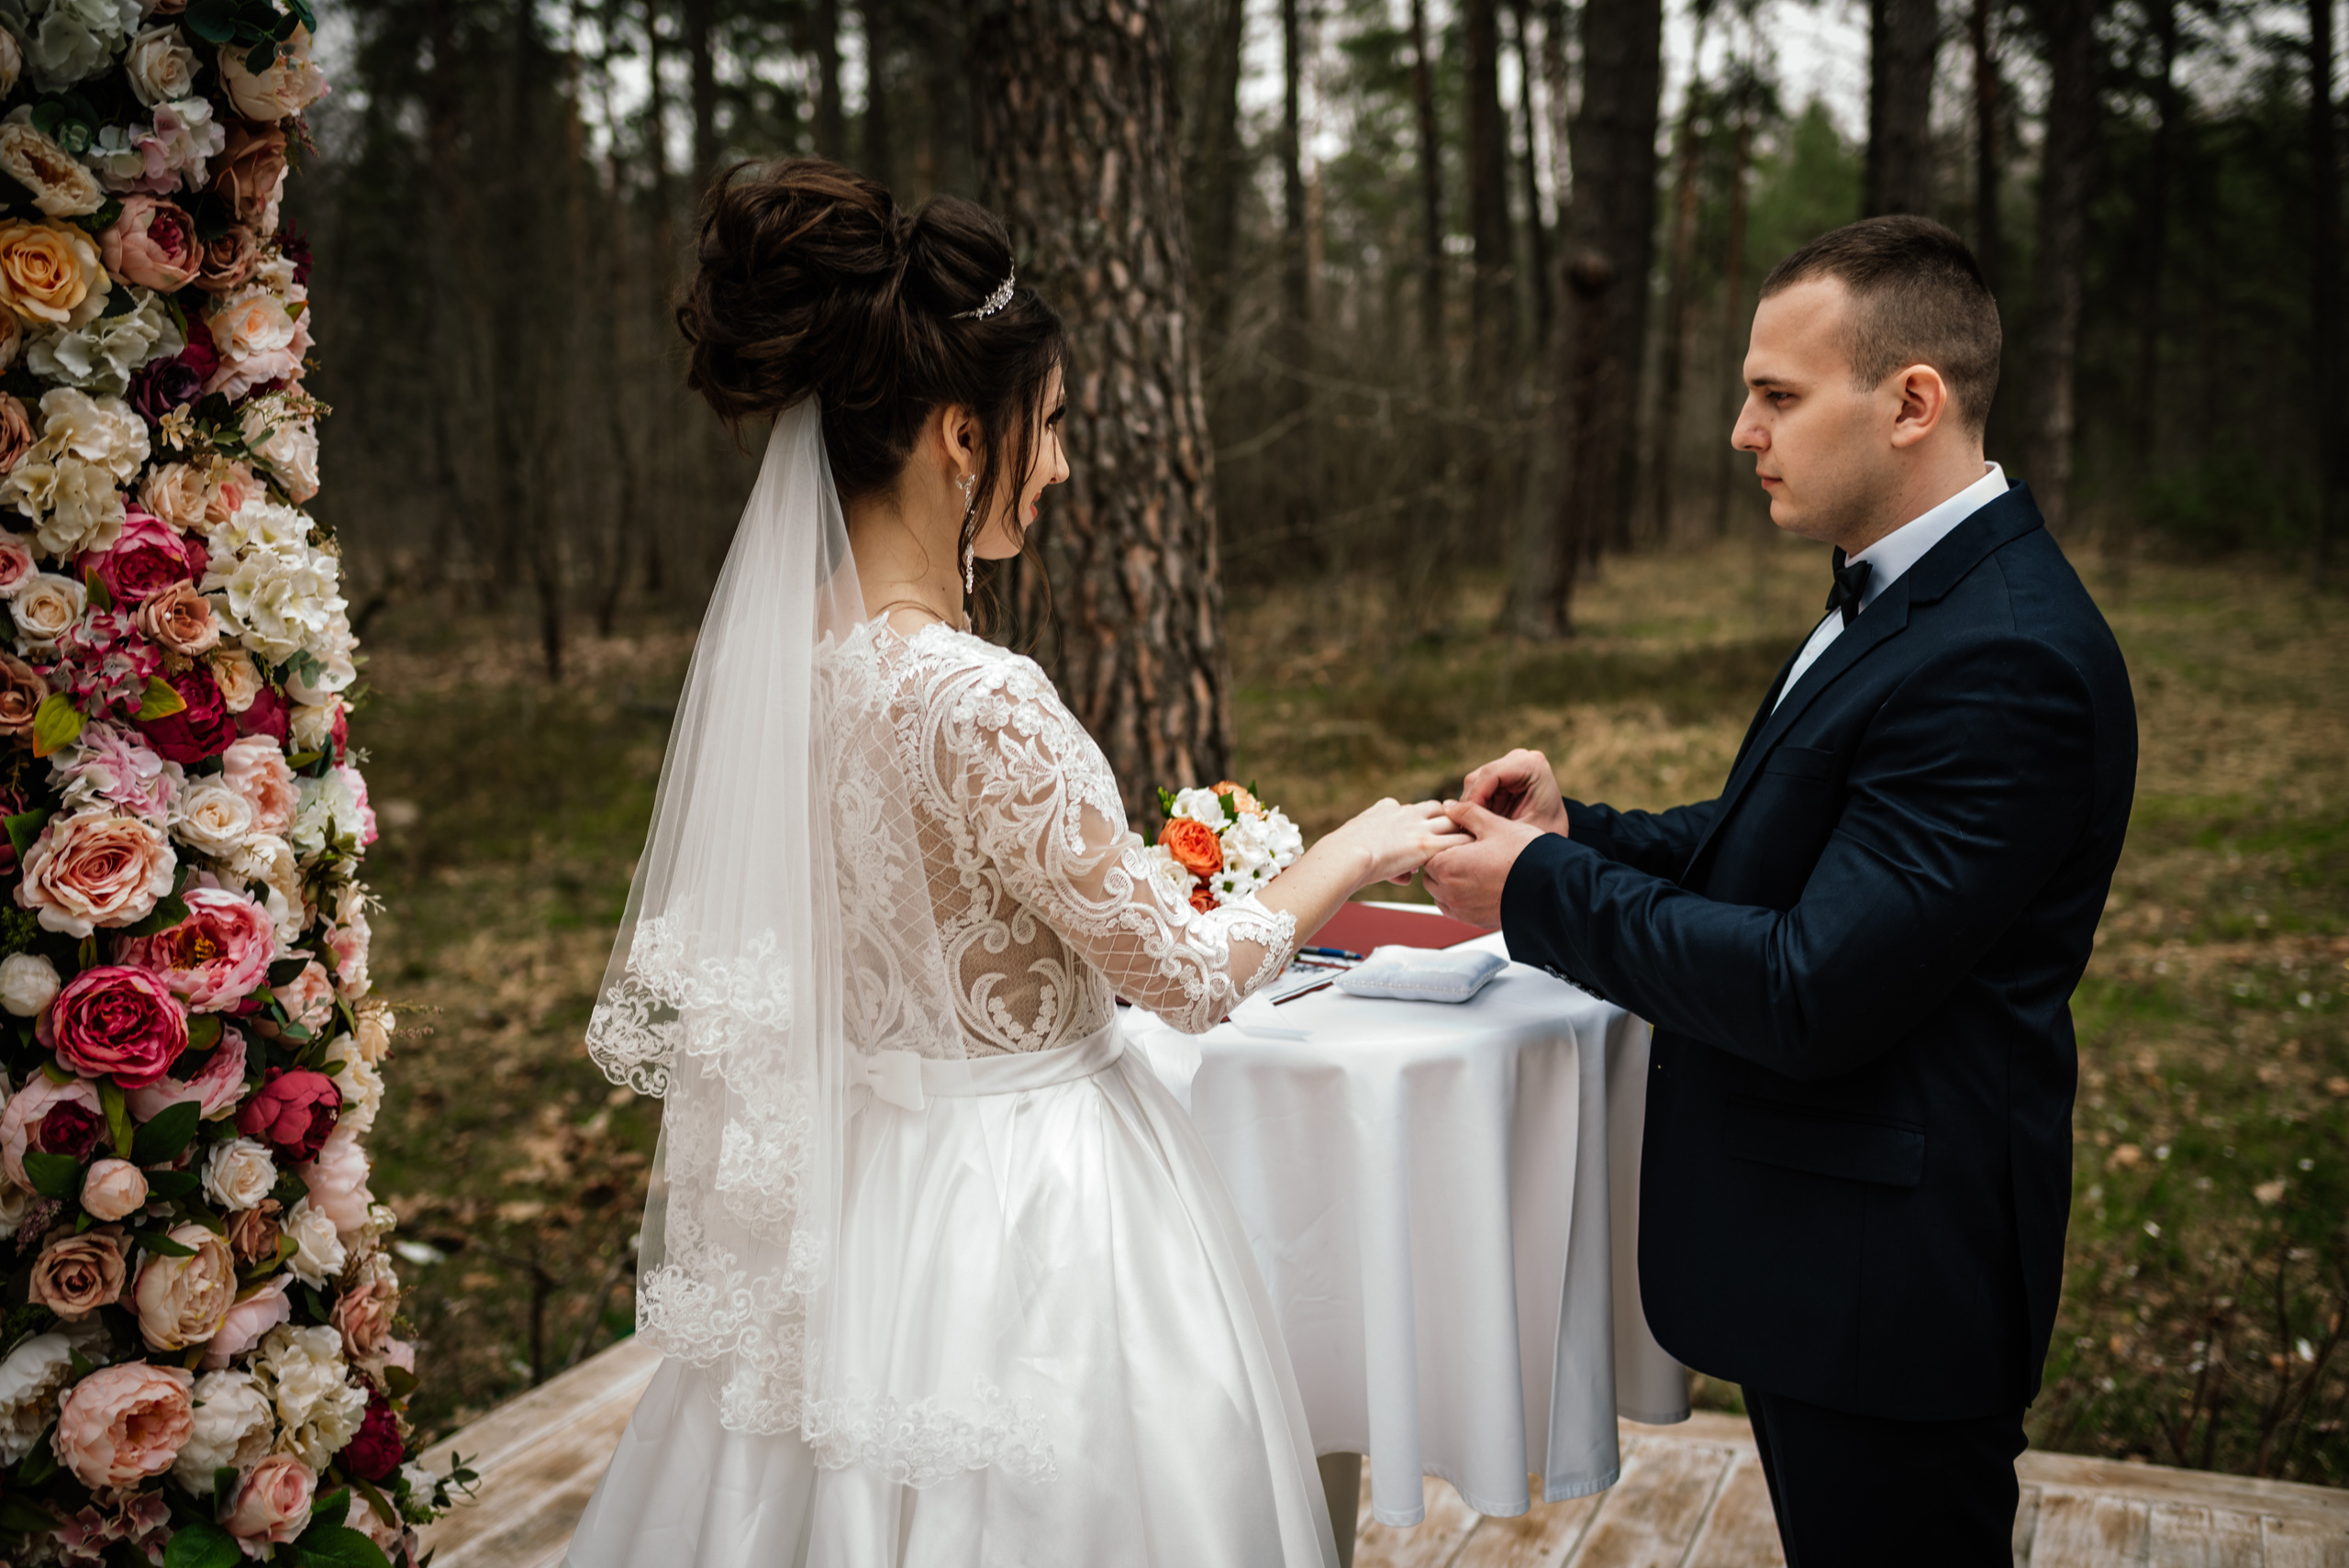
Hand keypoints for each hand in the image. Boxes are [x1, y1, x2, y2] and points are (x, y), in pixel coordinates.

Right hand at [1321, 797, 1473, 890]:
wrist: (1344, 855)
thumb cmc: (1344, 856)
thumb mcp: (1362, 850)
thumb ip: (1385, 858)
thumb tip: (1405, 877)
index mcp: (1387, 808)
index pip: (1414, 808)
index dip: (1423, 821)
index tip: (1425, 834)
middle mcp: (1406, 812)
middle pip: (1438, 808)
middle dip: (1447, 819)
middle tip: (1455, 836)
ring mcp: (1418, 827)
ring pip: (1452, 820)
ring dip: (1460, 830)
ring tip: (1471, 844)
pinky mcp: (1426, 844)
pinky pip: (1457, 841)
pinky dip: (1468, 845)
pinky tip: (1476, 854)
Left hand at [1423, 799, 1550, 926]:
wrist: (1552, 886)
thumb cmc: (1525, 855)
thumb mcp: (1494, 825)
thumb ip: (1467, 813)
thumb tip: (1450, 807)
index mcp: (1448, 866)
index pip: (1429, 854)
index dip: (1444, 844)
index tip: (1459, 840)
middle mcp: (1450, 892)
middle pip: (1432, 876)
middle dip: (1445, 864)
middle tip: (1468, 853)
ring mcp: (1462, 910)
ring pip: (1442, 895)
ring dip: (1451, 883)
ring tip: (1476, 870)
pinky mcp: (1476, 922)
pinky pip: (1457, 910)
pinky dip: (1462, 899)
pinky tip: (1481, 886)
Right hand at [1459, 749, 1569, 836]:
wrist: (1556, 846)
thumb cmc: (1543, 842)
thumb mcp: (1516, 832)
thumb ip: (1484, 819)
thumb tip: (1446, 808)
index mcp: (1531, 764)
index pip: (1490, 775)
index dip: (1474, 800)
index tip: (1466, 826)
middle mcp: (1520, 758)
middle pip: (1478, 778)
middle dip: (1470, 806)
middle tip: (1465, 833)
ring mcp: (1509, 765)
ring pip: (1473, 784)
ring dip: (1470, 809)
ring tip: (1472, 833)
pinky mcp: (1500, 776)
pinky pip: (1475, 790)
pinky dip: (1473, 809)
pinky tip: (1475, 828)